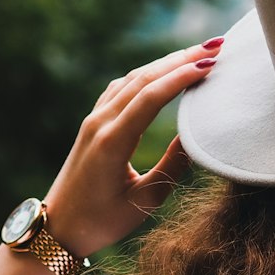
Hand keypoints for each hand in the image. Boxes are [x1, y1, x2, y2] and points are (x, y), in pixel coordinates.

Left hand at [42, 40, 222, 258]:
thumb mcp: (145, 201)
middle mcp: (100, 123)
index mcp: (112, 142)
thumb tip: (197, 137)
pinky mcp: (93, 122)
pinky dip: (148, 74)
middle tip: (216, 46)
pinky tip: (165, 69)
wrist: (59, 227)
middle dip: (180, 59)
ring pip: (132, 79)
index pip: (150, 97)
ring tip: (198, 52)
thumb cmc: (103, 221)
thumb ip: (172, 166)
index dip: (181, 77)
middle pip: (143, 79)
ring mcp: (94, 120)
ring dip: (165, 62)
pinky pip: (122, 87)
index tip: (211, 64)